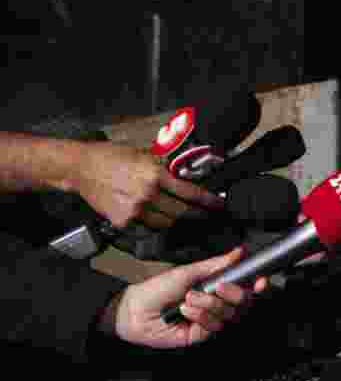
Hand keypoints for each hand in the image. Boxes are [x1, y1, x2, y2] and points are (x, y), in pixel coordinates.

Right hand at [70, 141, 223, 228]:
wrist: (81, 167)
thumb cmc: (113, 156)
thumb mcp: (144, 154)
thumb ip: (165, 166)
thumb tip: (185, 174)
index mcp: (156, 174)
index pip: (190, 192)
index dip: (208, 201)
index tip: (219, 205)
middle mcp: (148, 194)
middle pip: (182, 212)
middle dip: (198, 216)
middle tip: (207, 217)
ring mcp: (135, 210)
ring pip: (166, 223)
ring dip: (178, 222)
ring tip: (187, 221)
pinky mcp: (123, 220)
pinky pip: (147, 226)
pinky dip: (155, 224)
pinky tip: (161, 221)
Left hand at [98, 248, 267, 347]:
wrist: (134, 310)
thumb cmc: (157, 289)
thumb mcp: (189, 272)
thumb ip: (217, 264)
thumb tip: (238, 252)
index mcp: (215, 287)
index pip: (244, 288)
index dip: (256, 286)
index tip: (260, 281)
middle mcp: (215, 304)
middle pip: (242, 303)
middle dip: (232, 294)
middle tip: (217, 287)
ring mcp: (208, 321)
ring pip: (227, 315)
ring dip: (208, 304)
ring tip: (188, 299)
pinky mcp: (200, 336)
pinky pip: (213, 327)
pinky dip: (200, 316)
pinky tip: (185, 311)